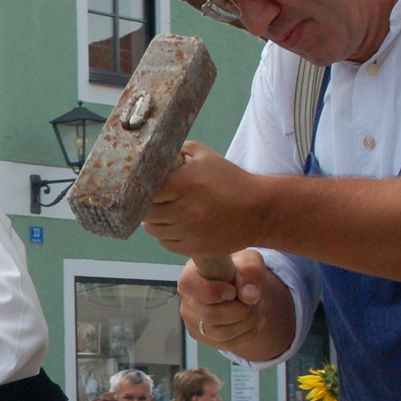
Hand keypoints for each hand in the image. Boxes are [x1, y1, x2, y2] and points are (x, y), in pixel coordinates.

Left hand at [142, 142, 265, 259]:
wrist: (259, 210)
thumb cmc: (228, 180)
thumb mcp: (204, 156)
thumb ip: (174, 152)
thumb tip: (147, 156)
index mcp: (186, 183)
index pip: (145, 190)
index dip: (142, 189)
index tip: (146, 186)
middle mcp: (187, 210)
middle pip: (146, 213)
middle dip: (147, 205)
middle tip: (158, 199)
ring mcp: (191, 232)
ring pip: (153, 230)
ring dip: (156, 221)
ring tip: (169, 211)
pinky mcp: (195, 248)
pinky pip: (166, 243)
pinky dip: (166, 235)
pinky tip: (178, 224)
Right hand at [179, 249, 268, 346]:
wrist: (238, 284)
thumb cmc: (238, 268)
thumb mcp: (248, 260)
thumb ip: (250, 271)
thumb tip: (249, 296)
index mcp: (190, 277)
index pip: (193, 289)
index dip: (217, 292)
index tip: (234, 290)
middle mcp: (186, 300)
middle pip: (210, 316)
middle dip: (240, 311)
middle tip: (251, 300)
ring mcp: (192, 321)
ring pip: (220, 334)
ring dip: (247, 323)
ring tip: (254, 309)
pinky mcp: (202, 336)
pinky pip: (226, 344)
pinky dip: (247, 334)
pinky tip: (255, 320)